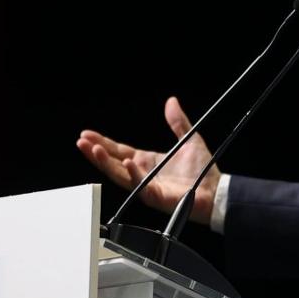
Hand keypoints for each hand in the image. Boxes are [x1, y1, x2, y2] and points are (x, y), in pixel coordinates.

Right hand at [76, 96, 219, 224]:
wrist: (217, 190)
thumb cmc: (203, 170)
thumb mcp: (189, 138)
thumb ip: (177, 121)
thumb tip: (171, 101)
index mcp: (148, 161)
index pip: (119, 150)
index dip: (103, 143)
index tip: (87, 134)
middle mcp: (143, 174)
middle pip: (114, 163)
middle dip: (96, 153)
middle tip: (81, 142)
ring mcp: (148, 186)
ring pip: (120, 175)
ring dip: (106, 163)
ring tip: (94, 150)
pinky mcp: (157, 196)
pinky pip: (141, 186)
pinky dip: (133, 174)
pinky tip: (127, 162)